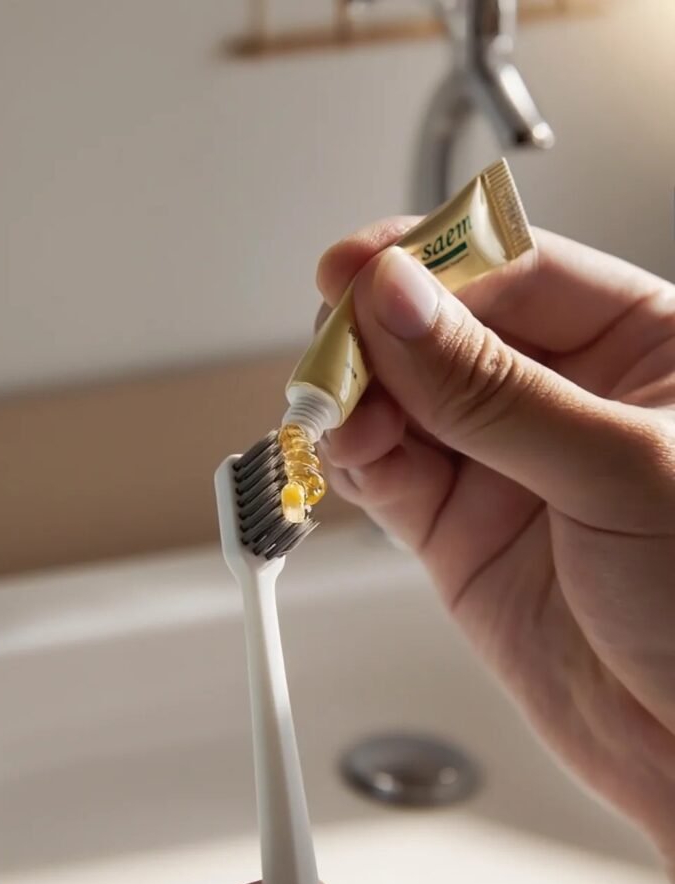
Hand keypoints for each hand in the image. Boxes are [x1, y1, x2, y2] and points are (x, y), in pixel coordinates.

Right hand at [318, 225, 674, 864]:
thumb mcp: (619, 471)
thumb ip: (494, 389)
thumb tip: (399, 303)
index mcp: (639, 347)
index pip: (516, 271)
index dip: (431, 263)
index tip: (362, 270)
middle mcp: (565, 399)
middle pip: (446, 329)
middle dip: (379, 333)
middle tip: (334, 345)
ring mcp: (506, 465)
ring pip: (405, 401)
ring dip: (356, 397)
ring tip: (334, 410)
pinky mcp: (459, 530)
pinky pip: (390, 473)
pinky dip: (357, 458)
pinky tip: (346, 451)